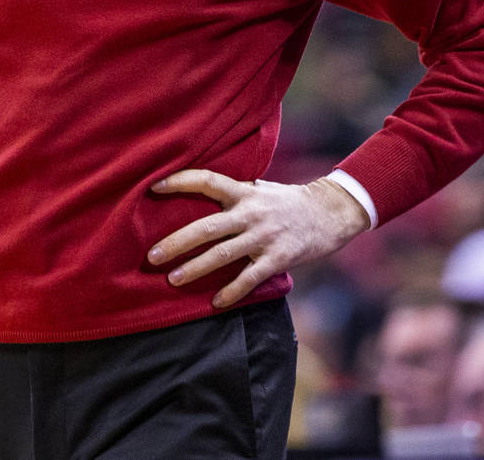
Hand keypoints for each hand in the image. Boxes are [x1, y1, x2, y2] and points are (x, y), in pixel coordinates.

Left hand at [148, 171, 369, 308]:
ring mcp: (264, 237)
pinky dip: (232, 291)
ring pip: (223, 255)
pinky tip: (215, 303)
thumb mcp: (262, 189)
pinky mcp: (278, 258)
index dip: (181, 181)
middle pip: (207, 227)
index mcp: (244, 192)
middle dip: (177, 241)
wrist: (330, 213)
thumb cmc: (289, 201)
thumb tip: (205, 192)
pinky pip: (250, 278)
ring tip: (173, 279)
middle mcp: (251, 213)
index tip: (154, 186)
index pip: (208, 180)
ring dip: (196, 268)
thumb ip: (236, 193)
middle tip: (152, 255)